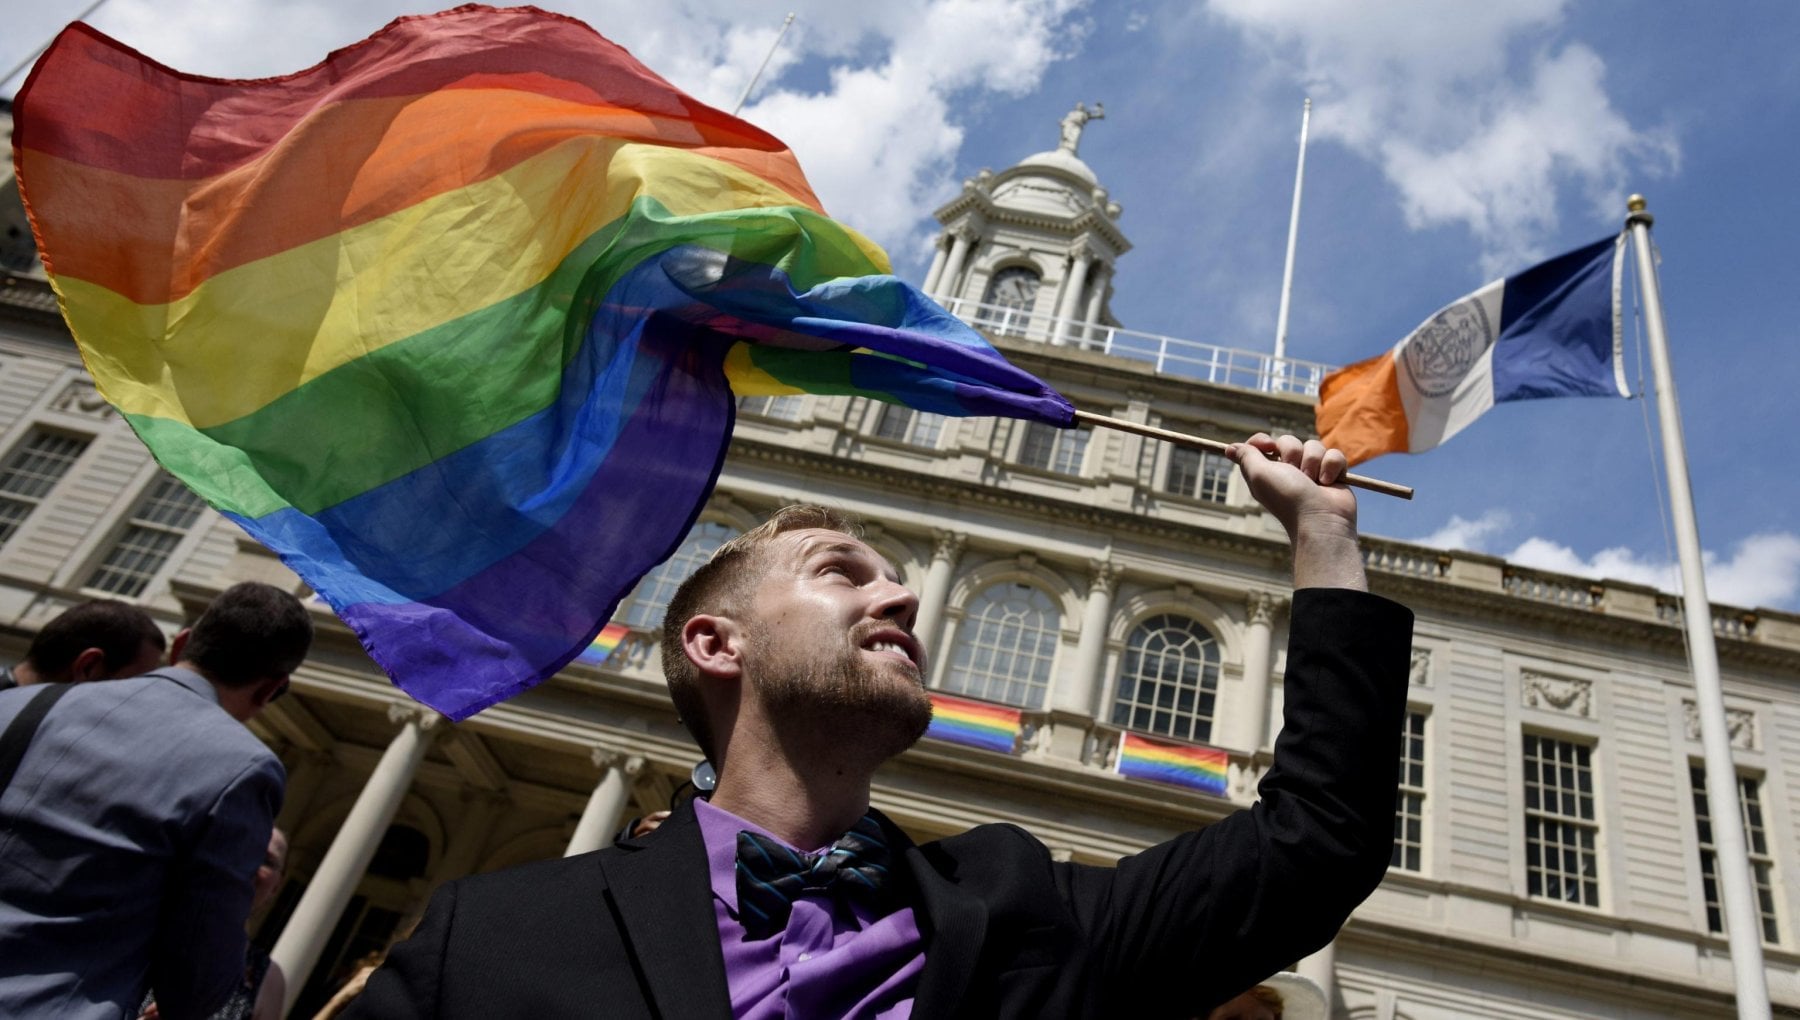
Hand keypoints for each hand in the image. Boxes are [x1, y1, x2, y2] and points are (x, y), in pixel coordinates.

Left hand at [1225, 433, 1355, 537]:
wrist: (1321, 518)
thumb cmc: (1287, 497)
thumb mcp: (1259, 475)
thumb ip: (1246, 456)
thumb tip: (1230, 448)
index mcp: (1267, 471)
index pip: (1263, 443)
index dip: (1264, 441)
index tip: (1269, 446)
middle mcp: (1288, 470)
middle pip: (1289, 440)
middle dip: (1293, 453)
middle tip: (1296, 473)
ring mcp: (1312, 472)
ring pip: (1315, 445)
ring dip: (1314, 462)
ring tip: (1314, 482)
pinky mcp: (1333, 473)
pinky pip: (1335, 454)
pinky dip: (1332, 467)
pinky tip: (1328, 483)